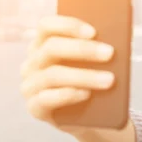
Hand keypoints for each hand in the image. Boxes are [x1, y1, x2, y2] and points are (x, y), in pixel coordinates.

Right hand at [19, 15, 115, 134]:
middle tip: (109, 53)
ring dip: (84, 76)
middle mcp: (32, 62)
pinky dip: (68, 95)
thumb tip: (112, 43)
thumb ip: (96, 50)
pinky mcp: (34, 108)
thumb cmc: (92, 80)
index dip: (69, 26)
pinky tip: (86, 94)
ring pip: (53, 75)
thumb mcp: (94, 62)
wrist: (90, 115)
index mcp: (43, 44)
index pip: (47, 26)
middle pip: (52, 48)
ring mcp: (30, 85)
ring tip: (109, 80)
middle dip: (83, 49)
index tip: (93, 32)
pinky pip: (46, 99)